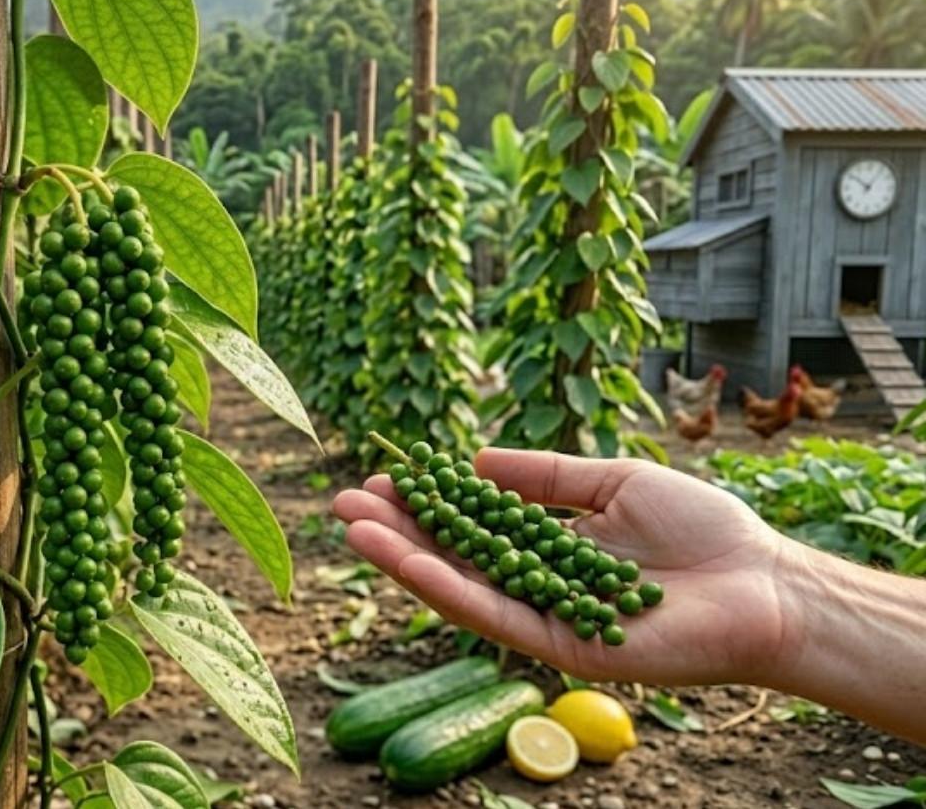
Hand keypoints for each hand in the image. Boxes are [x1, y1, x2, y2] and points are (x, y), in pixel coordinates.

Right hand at [333, 448, 801, 685]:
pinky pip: (491, 615)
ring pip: (458, 588)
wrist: (763, 586)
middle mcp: (539, 584)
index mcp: (552, 546)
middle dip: (396, 530)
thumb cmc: (702, 531)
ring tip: (352, 527)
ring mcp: (545, 618)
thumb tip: (477, 460)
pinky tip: (404, 559)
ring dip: (401, 558)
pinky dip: (444, 587)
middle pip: (453, 556)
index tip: (386, 477)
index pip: (473, 524)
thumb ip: (546, 477)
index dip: (427, 502)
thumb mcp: (613, 481)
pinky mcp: (558, 647)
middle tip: (342, 501)